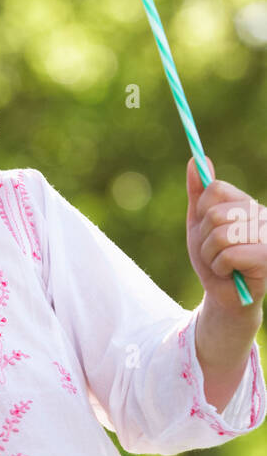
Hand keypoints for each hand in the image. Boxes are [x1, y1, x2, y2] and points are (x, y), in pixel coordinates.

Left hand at [186, 157, 266, 313]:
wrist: (224, 295)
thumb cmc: (213, 259)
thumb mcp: (198, 224)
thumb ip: (198, 193)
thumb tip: (195, 159)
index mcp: (245, 202)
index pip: (215, 189)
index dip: (202, 212)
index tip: (208, 229)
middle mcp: (261, 213)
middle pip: (215, 214)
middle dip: (204, 239)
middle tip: (215, 252)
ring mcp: (266, 234)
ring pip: (220, 235)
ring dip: (211, 256)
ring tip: (222, 264)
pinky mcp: (266, 256)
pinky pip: (228, 255)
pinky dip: (221, 268)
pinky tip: (231, 273)